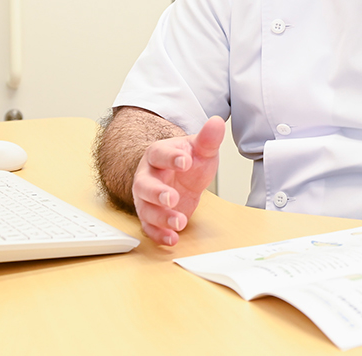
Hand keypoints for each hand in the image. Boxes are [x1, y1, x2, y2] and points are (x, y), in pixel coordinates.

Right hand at [132, 116, 224, 245]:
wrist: (182, 175)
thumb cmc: (188, 160)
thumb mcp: (201, 149)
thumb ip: (208, 139)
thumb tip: (217, 122)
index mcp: (158, 155)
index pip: (159, 154)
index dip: (171, 158)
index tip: (185, 161)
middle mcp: (147, 176)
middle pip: (145, 185)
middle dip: (157, 193)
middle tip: (172, 198)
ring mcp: (146, 198)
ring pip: (146, 208)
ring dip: (161, 217)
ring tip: (179, 222)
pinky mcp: (151, 216)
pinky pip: (149, 227)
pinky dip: (159, 234)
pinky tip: (172, 239)